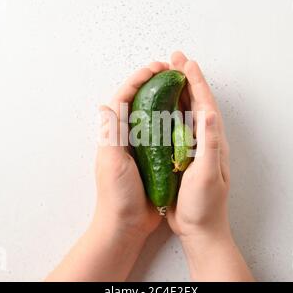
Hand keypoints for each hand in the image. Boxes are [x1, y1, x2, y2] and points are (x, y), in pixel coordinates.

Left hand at [94, 61, 170, 236]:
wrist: (127, 224)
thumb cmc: (117, 195)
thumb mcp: (112, 162)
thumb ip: (110, 135)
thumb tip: (106, 104)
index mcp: (115, 134)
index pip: (124, 97)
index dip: (139, 79)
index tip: (157, 68)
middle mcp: (128, 136)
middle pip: (140, 101)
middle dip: (154, 82)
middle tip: (172, 71)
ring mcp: (143, 146)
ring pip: (154, 114)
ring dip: (165, 97)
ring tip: (181, 85)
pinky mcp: (156, 158)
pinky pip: (165, 133)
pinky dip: (173, 120)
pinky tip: (186, 114)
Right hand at [167, 51, 230, 238]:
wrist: (200, 229)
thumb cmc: (205, 205)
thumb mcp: (208, 174)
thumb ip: (209, 143)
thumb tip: (209, 111)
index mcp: (212, 141)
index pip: (204, 104)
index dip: (195, 81)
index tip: (185, 62)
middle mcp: (204, 140)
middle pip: (195, 103)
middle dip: (186, 79)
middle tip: (174, 60)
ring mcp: (193, 148)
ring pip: (185, 113)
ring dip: (177, 93)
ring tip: (167, 76)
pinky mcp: (182, 157)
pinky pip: (174, 128)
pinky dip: (168, 113)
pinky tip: (159, 109)